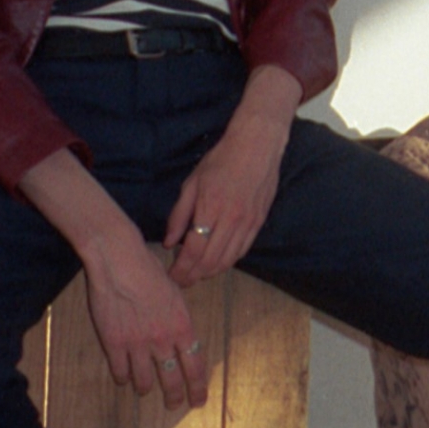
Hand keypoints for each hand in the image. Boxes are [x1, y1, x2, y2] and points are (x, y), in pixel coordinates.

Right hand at [80, 225, 209, 409]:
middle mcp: (163, 340)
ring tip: (146, 389)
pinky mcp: (114, 344)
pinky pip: (120, 372)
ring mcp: (137, 344)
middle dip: (175, 396)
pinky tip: (124, 377)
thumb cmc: (149, 269)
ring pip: (144, 381)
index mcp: (182, 326)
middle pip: (172, 379)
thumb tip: (180, 333)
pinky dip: (123, 378)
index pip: (195, 365)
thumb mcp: (175, 292)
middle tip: (174, 405)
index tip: (199, 400)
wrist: (119, 261)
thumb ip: (177, 318)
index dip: (197, 386)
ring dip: (146, 387)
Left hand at [164, 66, 297, 285]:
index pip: (194, 250)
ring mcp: (248, 222)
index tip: (171, 275)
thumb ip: (179, 214)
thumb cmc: (221, 160)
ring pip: (228, 260)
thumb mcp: (192, 182)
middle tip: (181, 281)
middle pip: (210, 261)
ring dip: (210, 272)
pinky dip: (227, 262)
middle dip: (193, 276)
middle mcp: (231, 219)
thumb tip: (169, 242)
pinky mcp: (259, 222)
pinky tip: (216, 263)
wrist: (257, 146)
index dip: (181, 268)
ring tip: (196, 274)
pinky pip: (242, 251)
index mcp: (210, 207)